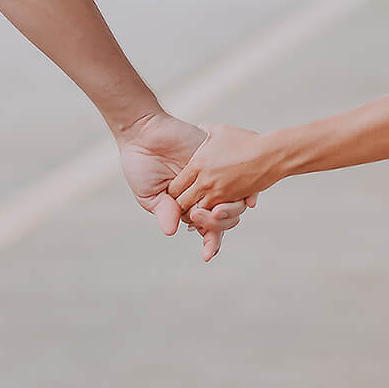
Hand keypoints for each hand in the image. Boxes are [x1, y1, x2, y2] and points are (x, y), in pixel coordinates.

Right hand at [115, 111, 254, 261]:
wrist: (145, 132)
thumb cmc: (141, 164)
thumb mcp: (150, 194)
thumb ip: (164, 211)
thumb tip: (172, 231)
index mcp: (186, 207)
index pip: (205, 229)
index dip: (210, 243)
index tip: (209, 256)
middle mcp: (202, 194)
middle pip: (221, 219)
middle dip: (218, 226)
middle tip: (205, 221)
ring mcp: (212, 178)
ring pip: (231, 203)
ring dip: (228, 213)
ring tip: (216, 211)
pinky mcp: (218, 160)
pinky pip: (239, 179)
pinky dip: (245, 193)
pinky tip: (247, 201)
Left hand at [172, 124, 284, 215]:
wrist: (270, 154)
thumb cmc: (246, 141)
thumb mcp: (220, 131)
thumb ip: (204, 131)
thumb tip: (198, 128)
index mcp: (197, 164)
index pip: (175, 187)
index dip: (173, 191)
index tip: (177, 191)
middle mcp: (205, 181)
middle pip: (182, 203)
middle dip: (180, 206)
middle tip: (183, 204)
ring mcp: (218, 193)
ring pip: (197, 213)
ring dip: (196, 213)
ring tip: (197, 209)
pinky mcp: (231, 201)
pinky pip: (215, 215)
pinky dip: (211, 215)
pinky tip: (212, 210)